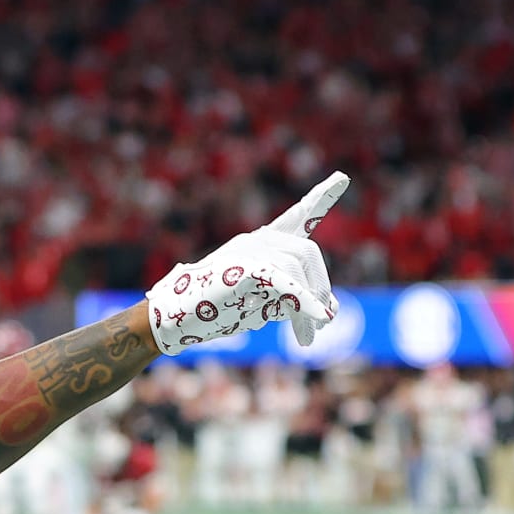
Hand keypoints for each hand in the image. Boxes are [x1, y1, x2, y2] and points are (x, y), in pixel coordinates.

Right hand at [146, 172, 350, 355]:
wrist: (171, 317)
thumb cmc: (212, 311)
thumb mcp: (261, 303)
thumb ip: (294, 300)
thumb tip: (333, 312)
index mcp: (260, 243)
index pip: (295, 216)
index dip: (321, 197)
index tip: (342, 178)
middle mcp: (257, 240)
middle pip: (307, 253)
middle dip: (321, 287)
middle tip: (323, 319)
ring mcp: (249, 250)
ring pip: (298, 270)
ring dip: (310, 306)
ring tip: (309, 335)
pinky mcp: (245, 269)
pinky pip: (285, 284)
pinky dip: (305, 303)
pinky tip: (318, 318)